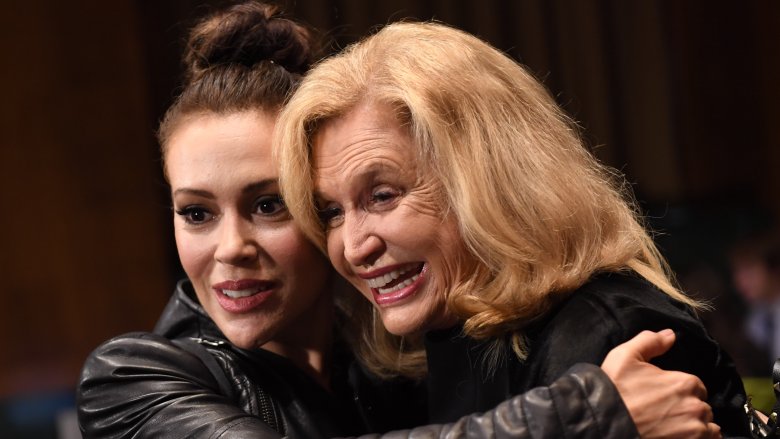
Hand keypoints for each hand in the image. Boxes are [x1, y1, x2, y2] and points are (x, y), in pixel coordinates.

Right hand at [601, 329, 720, 438]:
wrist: (605, 422)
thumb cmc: (614, 390)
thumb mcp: (624, 356)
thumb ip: (650, 341)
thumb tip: (670, 334)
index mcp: (685, 382)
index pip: (695, 386)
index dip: (679, 390)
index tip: (664, 396)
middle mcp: (696, 406)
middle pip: (701, 406)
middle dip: (687, 408)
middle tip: (665, 412)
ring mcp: (695, 430)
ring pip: (707, 426)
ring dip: (695, 425)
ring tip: (673, 426)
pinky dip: (699, 438)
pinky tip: (681, 434)